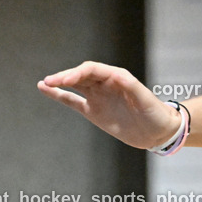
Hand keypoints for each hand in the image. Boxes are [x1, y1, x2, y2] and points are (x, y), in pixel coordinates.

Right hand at [37, 62, 180, 149]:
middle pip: (80, 75)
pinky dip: (59, 96)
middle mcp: (105, 84)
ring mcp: (97, 97)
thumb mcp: (145, 100)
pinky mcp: (93, 111)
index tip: (66, 80)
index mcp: (117, 77)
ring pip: (74, 85)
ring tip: (44, 83)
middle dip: (65, 76)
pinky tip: (46, 90)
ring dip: (59, 83)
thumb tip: (117, 75)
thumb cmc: (155, 113)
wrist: (157, 132)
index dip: (77, 73)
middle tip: (51, 81)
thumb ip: (131, 87)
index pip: (92, 70)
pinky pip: (72, 101)